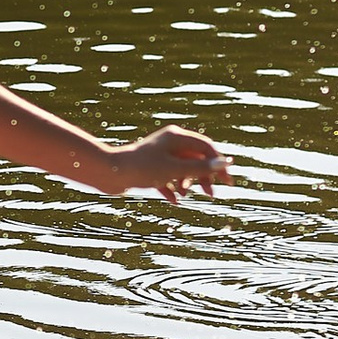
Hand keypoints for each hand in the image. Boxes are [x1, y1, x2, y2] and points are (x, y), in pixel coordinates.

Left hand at [106, 123, 230, 205]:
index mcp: (176, 137)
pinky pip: (166, 178)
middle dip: (203, 176)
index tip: (228, 181)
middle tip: (211, 194)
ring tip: (185, 196)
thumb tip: (224, 164)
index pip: (206, 146)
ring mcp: (158, 156)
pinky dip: (171, 189)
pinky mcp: (148, 169)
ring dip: (187, 183)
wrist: (109, 173)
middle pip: (194, 158)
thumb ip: (200, 167)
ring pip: (181, 169)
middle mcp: (168, 143)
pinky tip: (174, 201)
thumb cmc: (142, 168)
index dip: (218, 163)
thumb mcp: (175, 169)